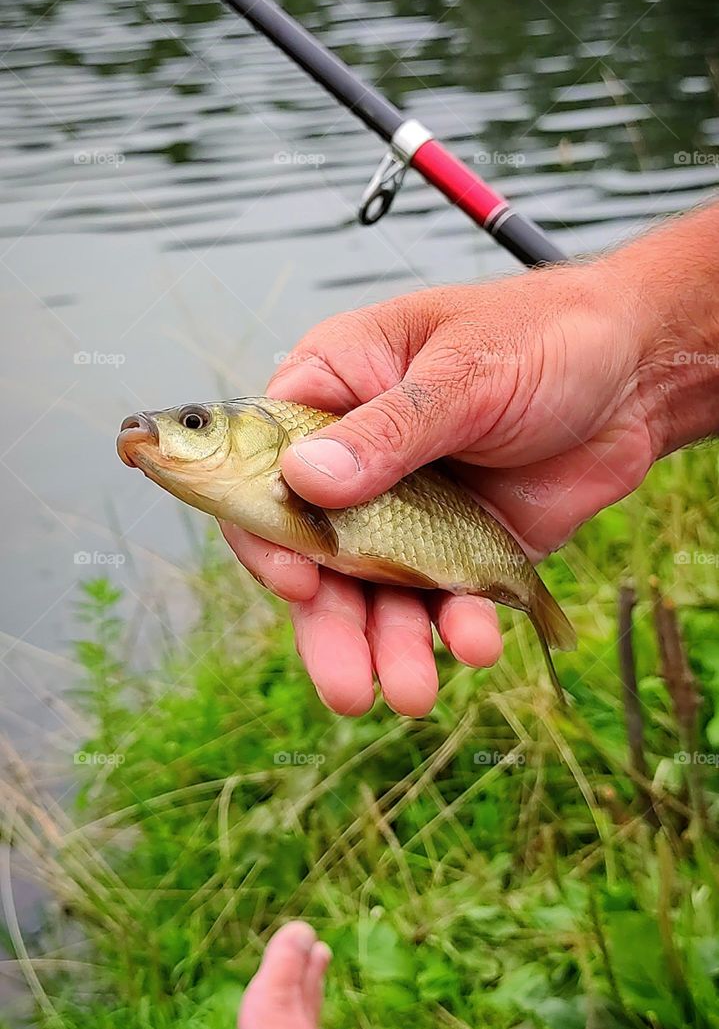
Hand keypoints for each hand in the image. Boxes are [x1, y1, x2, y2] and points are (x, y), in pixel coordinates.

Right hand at [222, 253, 660, 716]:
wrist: (637, 373)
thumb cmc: (544, 335)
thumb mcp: (464, 373)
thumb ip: (388, 430)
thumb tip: (304, 479)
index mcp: (332, 390)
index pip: (264, 468)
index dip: (266, 532)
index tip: (297, 583)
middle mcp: (356, 459)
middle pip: (316, 555)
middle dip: (333, 627)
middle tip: (350, 687)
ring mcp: (407, 509)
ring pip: (375, 593)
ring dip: (391, 645)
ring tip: (414, 692)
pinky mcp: (458, 547)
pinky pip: (441, 600)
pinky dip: (454, 629)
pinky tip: (476, 642)